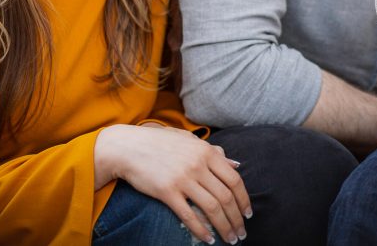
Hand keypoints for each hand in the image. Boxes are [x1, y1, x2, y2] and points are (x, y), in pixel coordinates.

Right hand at [95, 124, 249, 243]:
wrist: (129, 147)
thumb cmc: (160, 143)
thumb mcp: (189, 141)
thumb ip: (214, 152)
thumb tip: (236, 164)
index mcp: (207, 152)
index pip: (235, 180)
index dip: (244, 200)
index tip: (248, 214)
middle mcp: (198, 165)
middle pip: (226, 197)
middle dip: (237, 219)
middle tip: (241, 233)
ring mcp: (183, 179)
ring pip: (212, 208)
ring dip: (224, 227)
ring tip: (229, 239)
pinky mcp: (167, 191)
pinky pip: (189, 215)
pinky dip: (201, 230)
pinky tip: (208, 239)